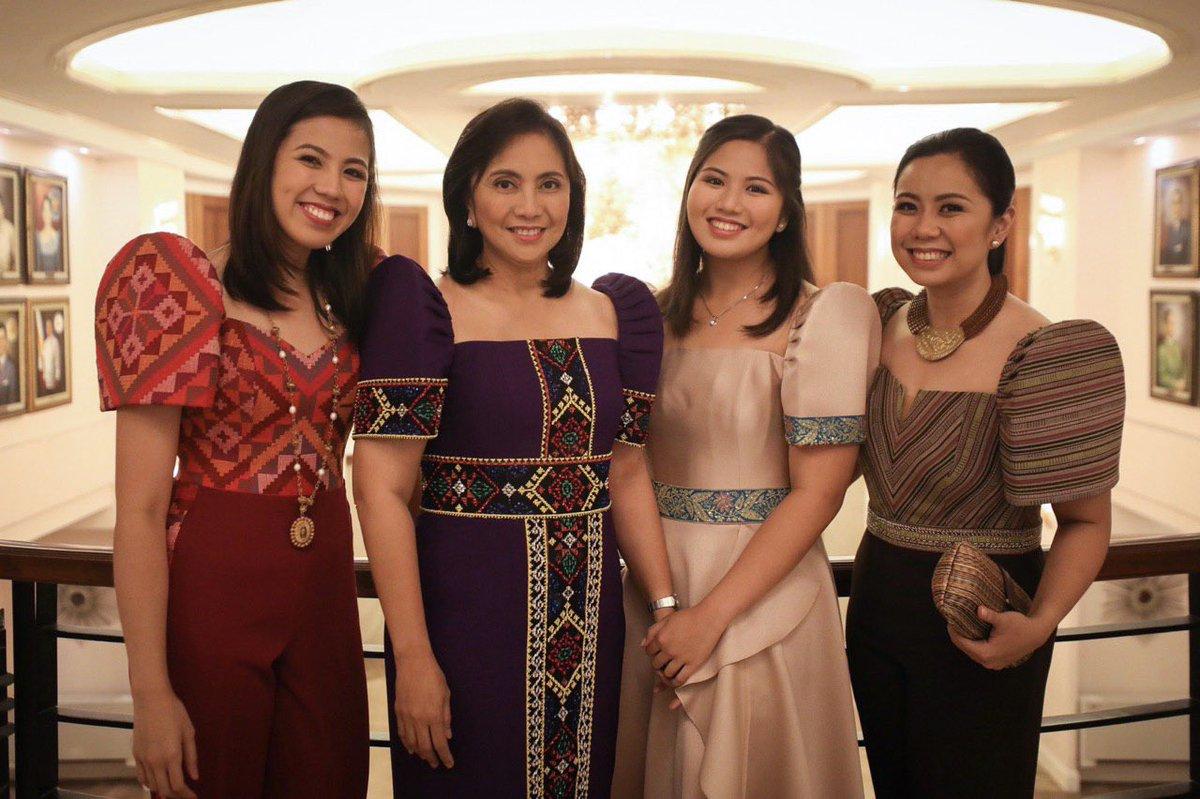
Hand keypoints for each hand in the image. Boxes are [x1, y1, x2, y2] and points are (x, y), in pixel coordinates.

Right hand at [131, 689, 197, 797]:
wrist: (151, 699)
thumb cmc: (174, 712)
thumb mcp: (189, 733)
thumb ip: (192, 757)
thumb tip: (195, 776)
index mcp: (172, 756)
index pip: (178, 786)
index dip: (186, 795)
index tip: (194, 797)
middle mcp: (156, 761)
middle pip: (164, 790)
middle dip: (176, 796)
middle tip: (185, 795)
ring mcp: (143, 759)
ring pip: (152, 785)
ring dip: (162, 791)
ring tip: (173, 790)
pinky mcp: (136, 754)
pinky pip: (141, 777)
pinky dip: (149, 784)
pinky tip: (156, 782)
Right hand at [393, 648, 453, 768]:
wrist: (412, 662)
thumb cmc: (433, 676)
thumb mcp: (446, 695)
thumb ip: (446, 717)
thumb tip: (447, 735)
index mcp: (434, 715)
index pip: (440, 743)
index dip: (445, 756)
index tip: (449, 763)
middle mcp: (419, 719)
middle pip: (425, 747)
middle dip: (432, 758)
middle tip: (436, 764)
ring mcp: (406, 716)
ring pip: (411, 742)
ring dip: (419, 753)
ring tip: (425, 757)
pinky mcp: (398, 711)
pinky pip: (402, 733)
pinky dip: (406, 743)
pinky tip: (411, 748)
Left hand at [642, 605, 724, 694]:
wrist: (709, 618)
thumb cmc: (688, 617)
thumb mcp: (667, 619)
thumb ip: (652, 631)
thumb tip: (643, 645)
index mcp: (661, 638)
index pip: (648, 652)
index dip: (651, 652)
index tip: (656, 652)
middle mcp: (669, 649)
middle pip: (656, 664)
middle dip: (657, 663)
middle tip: (662, 661)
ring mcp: (681, 658)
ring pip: (667, 673)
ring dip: (665, 673)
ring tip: (668, 668)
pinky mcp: (693, 664)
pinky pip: (680, 679)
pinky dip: (675, 682)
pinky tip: (675, 679)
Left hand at [948, 606, 1054, 669]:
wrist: (1036, 634)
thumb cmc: (1020, 626)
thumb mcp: (1003, 619)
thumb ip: (988, 615)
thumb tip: (978, 609)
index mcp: (987, 654)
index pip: (963, 644)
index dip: (954, 632)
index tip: (950, 621)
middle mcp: (989, 662)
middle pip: (966, 649)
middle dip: (958, 637)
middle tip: (953, 623)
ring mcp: (994, 664)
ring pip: (973, 653)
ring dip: (966, 641)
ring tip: (961, 628)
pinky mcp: (998, 662)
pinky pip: (981, 654)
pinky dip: (975, 645)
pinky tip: (973, 634)